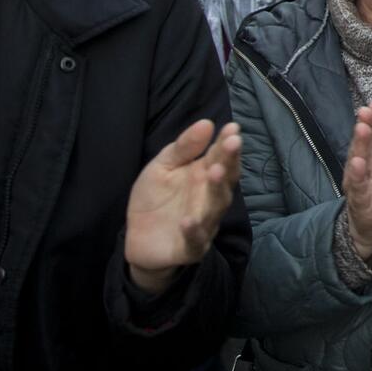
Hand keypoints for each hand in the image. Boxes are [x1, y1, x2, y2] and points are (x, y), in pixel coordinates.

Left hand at [124, 119, 241, 293]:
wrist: (139, 239)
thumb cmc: (155, 198)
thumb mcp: (162, 166)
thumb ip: (183, 148)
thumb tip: (207, 122)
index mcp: (204, 175)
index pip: (221, 156)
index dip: (228, 142)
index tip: (233, 128)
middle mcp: (210, 198)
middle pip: (225, 179)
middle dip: (230, 161)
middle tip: (232, 143)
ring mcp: (204, 223)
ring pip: (216, 207)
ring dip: (217, 190)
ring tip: (215, 171)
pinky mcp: (191, 248)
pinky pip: (196, 240)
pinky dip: (194, 232)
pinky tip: (188, 220)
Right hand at [343, 103, 371, 262]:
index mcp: (367, 158)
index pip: (368, 136)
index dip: (371, 120)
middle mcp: (359, 170)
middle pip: (360, 147)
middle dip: (364, 129)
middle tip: (366, 111)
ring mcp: (358, 186)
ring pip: (357, 164)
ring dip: (359, 147)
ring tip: (361, 130)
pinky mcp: (361, 204)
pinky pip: (359, 190)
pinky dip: (357, 177)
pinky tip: (357, 165)